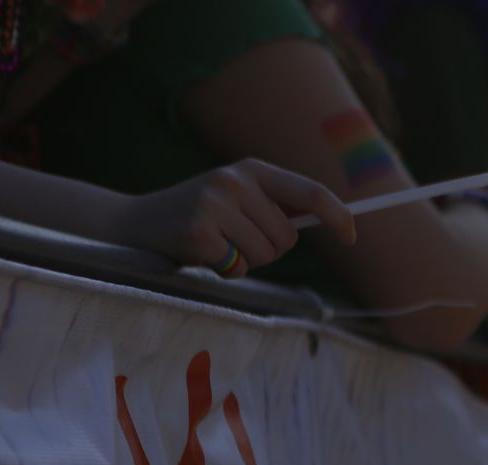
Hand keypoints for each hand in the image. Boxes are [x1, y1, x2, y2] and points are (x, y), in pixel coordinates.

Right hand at [123, 159, 354, 276]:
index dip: (338, 216)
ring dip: (246, 261)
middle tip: (233, 238)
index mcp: (252, 170)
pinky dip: (225, 271)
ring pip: (265, 255)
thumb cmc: (201, 216)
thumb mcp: (239, 199)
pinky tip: (202, 254)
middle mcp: (234, 181)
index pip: (310, 192)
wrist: (135, 223)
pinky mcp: (198, 232)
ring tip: (218, 244)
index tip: (352, 237)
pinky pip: (238, 268)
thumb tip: (335, 221)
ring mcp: (214, 204)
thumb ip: (278, 206)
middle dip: (268, 248)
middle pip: (287, 237)